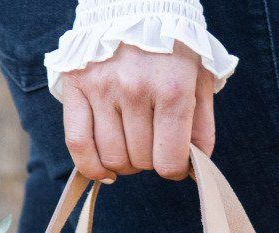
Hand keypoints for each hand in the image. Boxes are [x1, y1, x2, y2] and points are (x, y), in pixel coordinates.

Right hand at [60, 46, 215, 182]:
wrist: (137, 7)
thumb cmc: (174, 48)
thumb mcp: (200, 78)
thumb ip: (202, 125)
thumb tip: (195, 163)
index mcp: (171, 89)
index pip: (169, 159)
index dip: (174, 169)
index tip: (174, 163)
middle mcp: (135, 89)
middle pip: (140, 160)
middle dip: (149, 161)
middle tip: (152, 145)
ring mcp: (102, 88)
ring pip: (111, 157)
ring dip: (124, 164)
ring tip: (132, 148)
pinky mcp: (77, 86)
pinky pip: (77, 144)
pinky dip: (90, 166)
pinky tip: (104, 170)